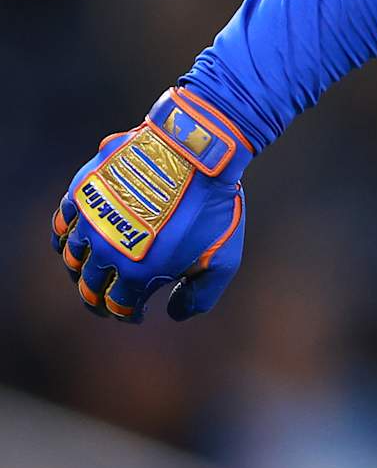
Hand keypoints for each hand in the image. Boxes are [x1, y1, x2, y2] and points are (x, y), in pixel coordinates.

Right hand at [51, 86, 250, 322]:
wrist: (198, 153)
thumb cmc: (213, 208)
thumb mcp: (222, 261)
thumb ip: (199, 296)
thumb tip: (173, 314)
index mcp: (138, 272)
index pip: (119, 306)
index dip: (126, 315)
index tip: (135, 314)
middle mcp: (106, 250)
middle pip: (90, 286)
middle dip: (98, 300)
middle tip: (108, 303)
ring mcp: (91, 219)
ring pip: (72, 257)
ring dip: (81, 271)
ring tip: (93, 274)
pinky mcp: (84, 191)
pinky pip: (62, 223)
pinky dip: (65, 238)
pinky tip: (75, 242)